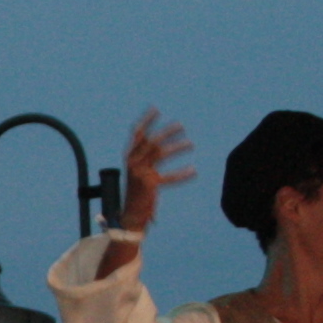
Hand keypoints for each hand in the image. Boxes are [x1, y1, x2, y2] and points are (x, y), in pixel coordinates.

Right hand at [118, 109, 194, 235]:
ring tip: (191, 144)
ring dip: (177, 147)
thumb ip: (145, 156)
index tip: (156, 109)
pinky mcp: (150, 185)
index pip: (136, 134)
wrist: (131, 214)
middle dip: (167, 132)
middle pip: (151, 141)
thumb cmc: (137, 191)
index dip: (146, 121)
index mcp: (129, 157)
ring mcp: (140, 173)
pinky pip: (169, 178)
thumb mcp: (138, 170)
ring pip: (161, 154)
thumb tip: (158, 139)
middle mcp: (133, 162)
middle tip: (181, 126)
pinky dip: (182, 174)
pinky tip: (193, 171)